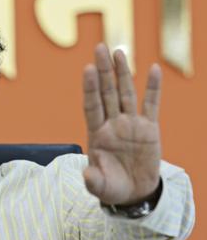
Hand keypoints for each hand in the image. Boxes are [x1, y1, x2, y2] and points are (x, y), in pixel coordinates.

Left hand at [82, 43, 160, 205]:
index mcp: (97, 134)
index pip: (92, 106)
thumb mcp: (101, 187)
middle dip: (103, 70)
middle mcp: (112, 124)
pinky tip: (153, 69)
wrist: (133, 192)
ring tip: (118, 51)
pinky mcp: (149, 128)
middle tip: (99, 47)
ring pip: (126, 93)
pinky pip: (152, 104)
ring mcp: (130, 124)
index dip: (90, 88)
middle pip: (107, 92)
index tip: (87, 69)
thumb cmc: (112, 187)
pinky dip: (153, 87)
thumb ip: (94, 180)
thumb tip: (87, 175)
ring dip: (122, 72)